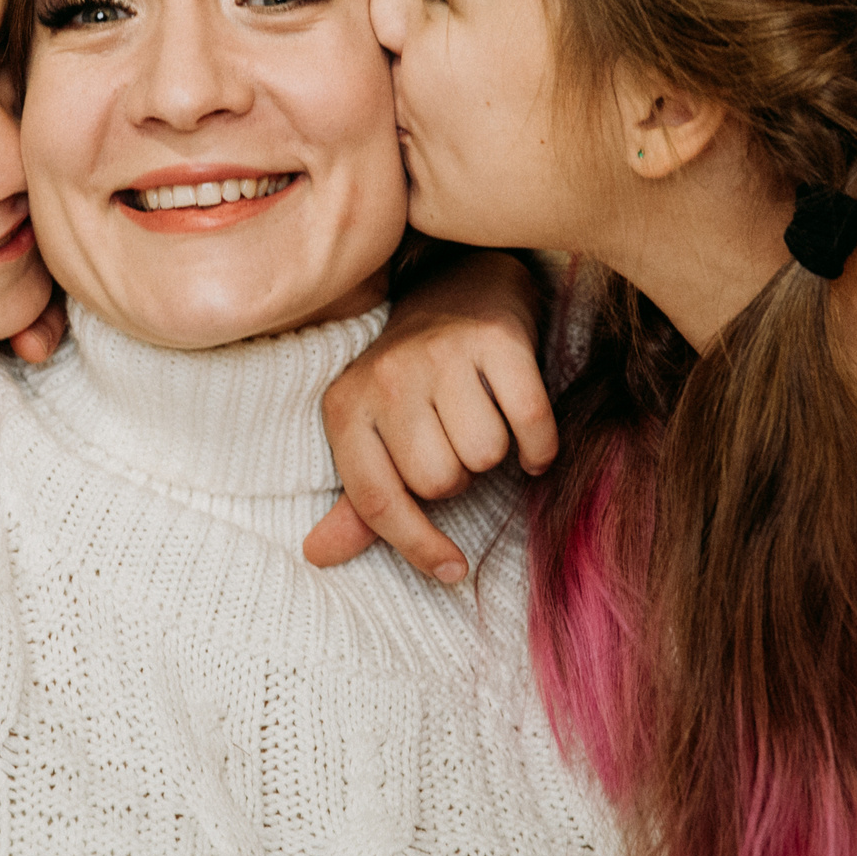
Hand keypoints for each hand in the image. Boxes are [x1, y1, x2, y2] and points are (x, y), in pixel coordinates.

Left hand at [303, 250, 556, 581]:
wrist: (456, 285)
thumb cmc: (414, 382)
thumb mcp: (375, 435)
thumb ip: (357, 501)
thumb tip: (317, 555)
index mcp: (344, 407)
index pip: (376, 501)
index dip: (416, 545)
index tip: (451, 570)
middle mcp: (384, 376)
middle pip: (438, 483)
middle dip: (458, 476)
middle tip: (456, 440)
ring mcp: (439, 352)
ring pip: (484, 456)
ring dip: (496, 454)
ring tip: (483, 419)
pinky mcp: (494, 337)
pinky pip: (529, 424)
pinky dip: (539, 446)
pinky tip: (530, 441)